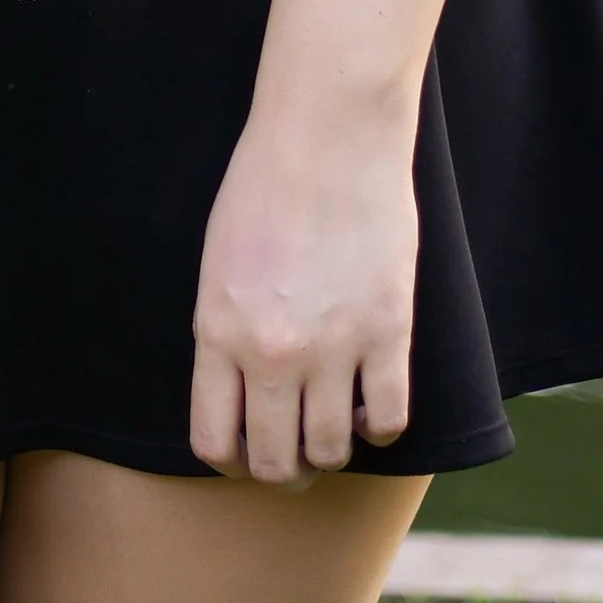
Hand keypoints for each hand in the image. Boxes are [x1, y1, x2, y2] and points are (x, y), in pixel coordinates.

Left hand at [188, 113, 418, 488]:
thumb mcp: (218, 261)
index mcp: (217, 331)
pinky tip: (370, 404)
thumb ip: (226, 330)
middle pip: (277, 463)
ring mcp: (333, 348)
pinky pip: (388, 419)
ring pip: (332, 450)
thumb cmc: (265, 183)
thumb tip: (242, 388)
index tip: (246, 452)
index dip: (231, 461)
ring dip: (332, 449)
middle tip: (296, 453)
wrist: (327, 134)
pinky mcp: (387, 333)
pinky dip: (380, 427)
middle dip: (284, 469)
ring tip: (334, 424)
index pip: (214, 441)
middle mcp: (272, 352)